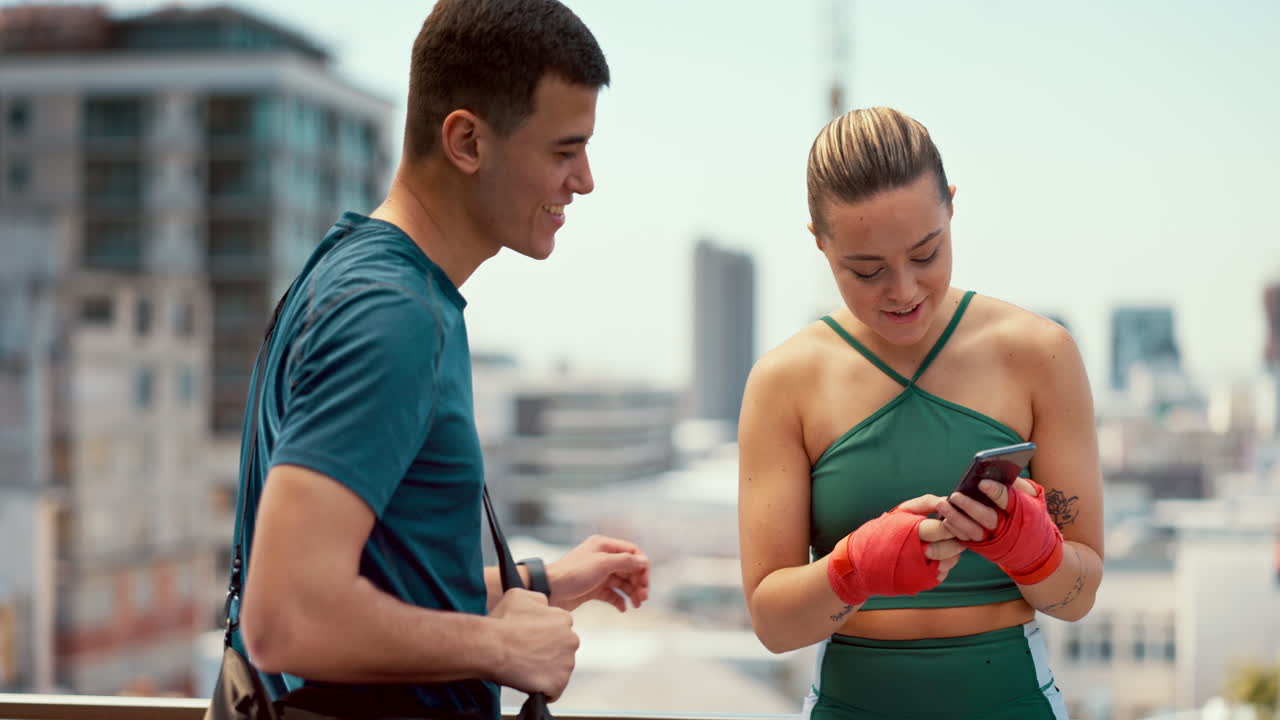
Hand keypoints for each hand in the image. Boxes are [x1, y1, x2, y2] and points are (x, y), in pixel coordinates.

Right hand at [489, 588, 577, 700]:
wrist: (491, 647)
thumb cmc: (501, 623)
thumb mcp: (519, 595)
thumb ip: (539, 600)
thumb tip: (544, 605)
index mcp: (563, 619)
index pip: (560, 629)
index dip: (543, 635)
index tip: (531, 639)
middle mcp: (570, 640)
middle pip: (562, 649)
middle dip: (547, 653)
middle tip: (526, 654)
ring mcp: (566, 663)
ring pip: (559, 670)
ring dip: (545, 670)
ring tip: (525, 667)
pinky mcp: (558, 684)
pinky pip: (554, 690)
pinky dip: (543, 690)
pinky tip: (529, 682)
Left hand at [548, 535, 649, 611]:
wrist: (549, 590)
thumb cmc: (573, 573)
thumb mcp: (602, 564)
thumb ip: (625, 561)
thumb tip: (644, 561)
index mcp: (604, 546)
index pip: (631, 552)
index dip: (641, 566)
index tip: (645, 581)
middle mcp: (602, 558)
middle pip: (629, 569)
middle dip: (638, 582)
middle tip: (643, 597)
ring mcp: (598, 575)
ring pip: (622, 583)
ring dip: (632, 593)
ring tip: (637, 605)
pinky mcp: (593, 589)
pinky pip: (612, 594)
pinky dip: (619, 601)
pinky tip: (623, 609)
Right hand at [826, 494, 962, 605]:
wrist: (859, 563)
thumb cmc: (881, 532)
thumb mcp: (899, 511)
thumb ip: (925, 503)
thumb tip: (947, 500)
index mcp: (911, 532)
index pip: (943, 529)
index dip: (953, 523)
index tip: (956, 518)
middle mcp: (917, 554)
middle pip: (948, 548)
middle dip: (956, 539)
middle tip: (959, 532)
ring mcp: (920, 572)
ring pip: (949, 562)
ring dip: (952, 552)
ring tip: (946, 543)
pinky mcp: (922, 583)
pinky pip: (943, 573)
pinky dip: (943, 564)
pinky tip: (935, 556)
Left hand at [938, 478, 1063, 584]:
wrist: (1035, 547)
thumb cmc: (1030, 513)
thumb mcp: (1033, 497)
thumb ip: (1018, 484)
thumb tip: (999, 468)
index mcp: (1022, 512)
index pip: (1009, 501)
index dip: (996, 492)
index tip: (982, 482)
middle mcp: (1008, 528)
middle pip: (988, 518)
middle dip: (970, 507)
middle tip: (955, 495)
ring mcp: (995, 539)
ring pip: (974, 531)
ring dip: (957, 519)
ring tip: (943, 505)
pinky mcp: (983, 546)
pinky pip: (967, 539)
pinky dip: (955, 530)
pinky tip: (945, 519)